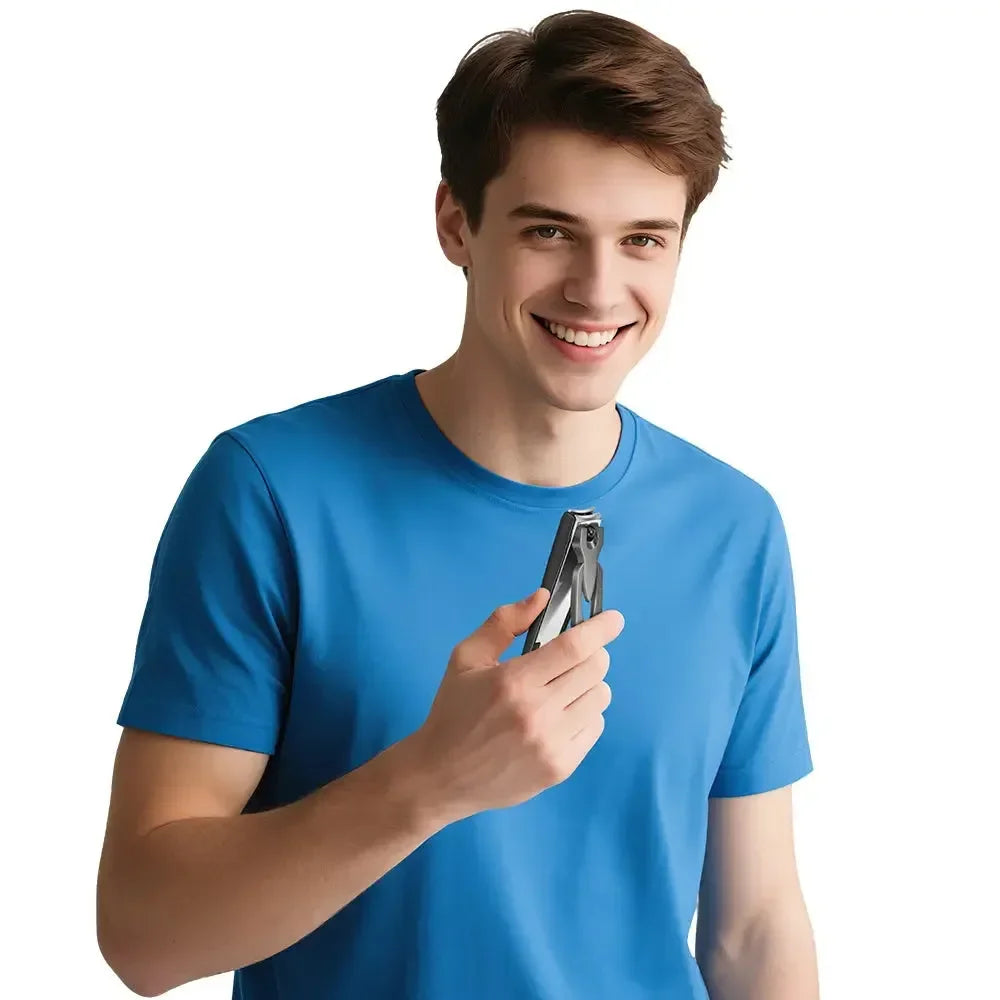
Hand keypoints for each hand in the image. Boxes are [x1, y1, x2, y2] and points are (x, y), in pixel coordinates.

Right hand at [407, 588, 624, 824]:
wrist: (440, 777)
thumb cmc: (453, 711)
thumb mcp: (466, 658)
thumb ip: (504, 623)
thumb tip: (542, 598)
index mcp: (513, 682)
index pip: (574, 647)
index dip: (600, 629)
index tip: (614, 619)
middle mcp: (538, 713)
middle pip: (594, 670)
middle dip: (592, 654)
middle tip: (574, 656)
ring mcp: (552, 744)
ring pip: (600, 697)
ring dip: (589, 684)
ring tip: (564, 687)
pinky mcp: (560, 769)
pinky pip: (596, 727)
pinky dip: (586, 714)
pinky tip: (560, 715)